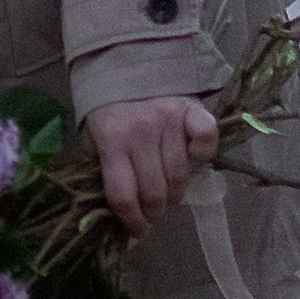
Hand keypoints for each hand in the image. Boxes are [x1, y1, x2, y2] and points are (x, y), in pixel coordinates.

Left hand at [84, 94, 220, 236]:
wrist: (128, 67)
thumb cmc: (109, 112)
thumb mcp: (93, 141)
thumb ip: (101, 171)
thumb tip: (110, 215)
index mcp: (111, 140)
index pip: (124, 196)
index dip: (133, 221)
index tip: (137, 230)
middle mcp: (141, 131)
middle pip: (155, 192)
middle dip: (155, 212)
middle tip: (153, 213)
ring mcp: (169, 119)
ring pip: (180, 176)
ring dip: (175, 193)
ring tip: (168, 193)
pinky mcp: (192, 109)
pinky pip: (206, 140)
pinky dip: (202, 156)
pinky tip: (191, 161)